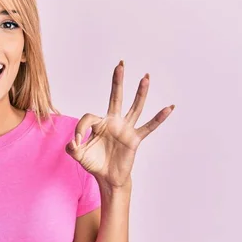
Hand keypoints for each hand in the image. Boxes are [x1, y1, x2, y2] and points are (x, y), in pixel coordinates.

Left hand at [66, 60, 174, 188]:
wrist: (107, 178)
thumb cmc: (94, 163)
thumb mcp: (78, 155)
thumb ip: (71, 148)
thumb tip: (74, 142)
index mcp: (99, 124)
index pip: (89, 117)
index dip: (81, 129)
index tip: (77, 141)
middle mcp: (114, 122)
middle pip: (116, 98)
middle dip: (117, 81)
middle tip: (120, 64)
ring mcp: (125, 129)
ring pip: (134, 108)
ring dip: (140, 93)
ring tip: (145, 77)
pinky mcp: (134, 139)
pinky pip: (149, 127)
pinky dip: (159, 118)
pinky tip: (169, 107)